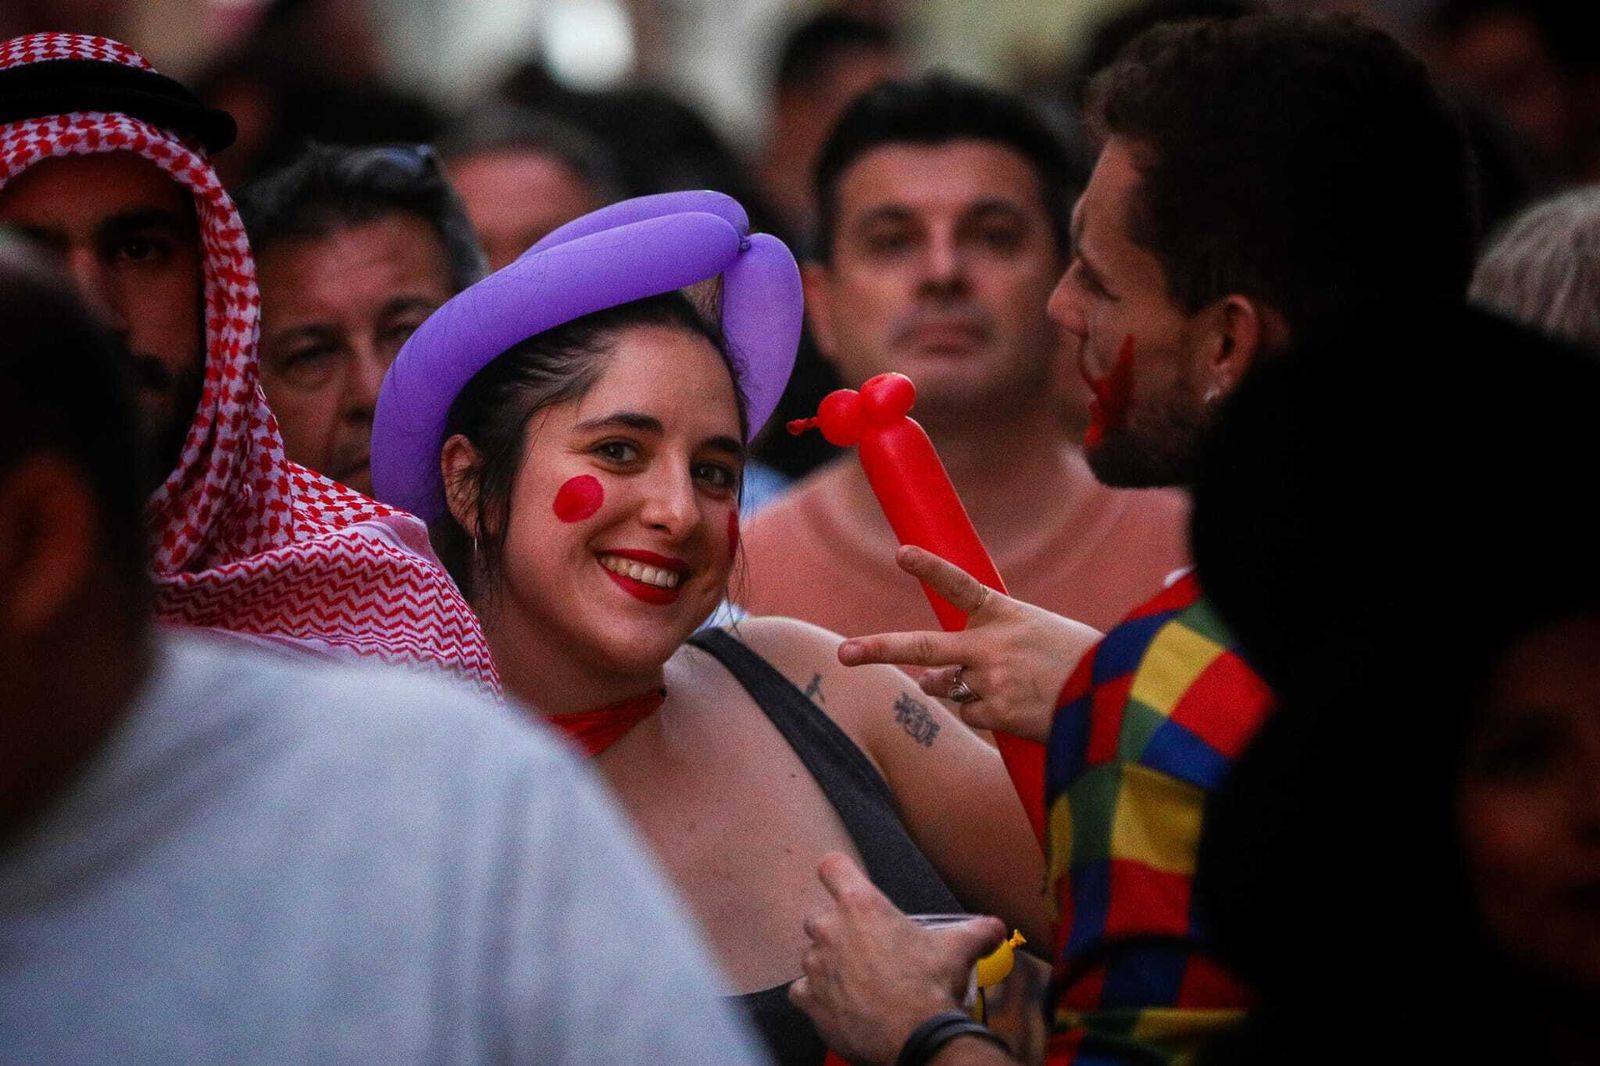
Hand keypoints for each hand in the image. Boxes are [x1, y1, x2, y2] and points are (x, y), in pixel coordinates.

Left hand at [789, 853, 1005, 1065]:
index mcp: (861, 905)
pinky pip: (802, 990)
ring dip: (829, 964)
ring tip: (859, 982)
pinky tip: (841, 1004)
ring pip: (812, 954)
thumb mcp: (957, 949)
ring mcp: (815, 964)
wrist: (915, 1036)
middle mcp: (830, 929)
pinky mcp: (808, 997)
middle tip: (864, 950)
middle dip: (837, 929)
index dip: (839, 873)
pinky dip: (817, 996)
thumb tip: (996, 927)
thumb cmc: (930, 985)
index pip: (831, 866)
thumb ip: (976, 930)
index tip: (847, 885)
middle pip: (819, 914)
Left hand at [837, 546, 1102, 742]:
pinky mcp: (995, 714)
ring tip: (999, 685)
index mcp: (1006, 613)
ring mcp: (989, 681)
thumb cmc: (1083, 662)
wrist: (1118, 698)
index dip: (929, 567)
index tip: (903, 552)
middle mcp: (990, 645)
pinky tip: (1019, 709)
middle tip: (843, 653)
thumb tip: (934, 681)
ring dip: (949, 687)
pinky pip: (971, 715)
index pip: (959, 584)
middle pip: (921, 646)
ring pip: (944, 687)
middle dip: (877, 650)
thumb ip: (989, 646)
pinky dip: (986, 714)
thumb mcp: (1041, 633)